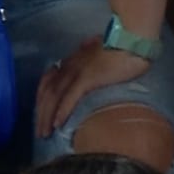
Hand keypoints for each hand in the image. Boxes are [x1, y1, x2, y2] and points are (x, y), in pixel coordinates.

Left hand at [35, 37, 151, 136]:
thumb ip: (91, 57)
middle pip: (46, 92)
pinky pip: (70, 96)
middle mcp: (69, 66)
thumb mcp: (100, 53)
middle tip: (39, 133)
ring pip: (54, 96)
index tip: (41, 116)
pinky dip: (62, 110)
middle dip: (41, 113)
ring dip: (47, 116)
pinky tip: (57, 123)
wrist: (133, 39)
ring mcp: (77, 71)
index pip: (47, 82)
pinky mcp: (88, 77)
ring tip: (45, 134)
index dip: (42, 100)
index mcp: (71, 61)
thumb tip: (89, 58)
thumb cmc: (122, 48)